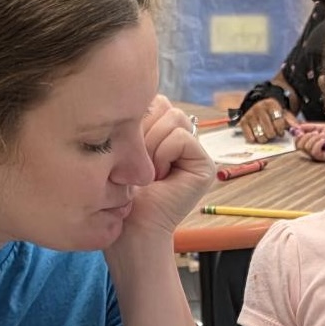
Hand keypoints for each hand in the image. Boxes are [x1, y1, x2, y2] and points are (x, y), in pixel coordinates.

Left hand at [115, 96, 214, 243]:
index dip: (134, 121)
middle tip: (136, 165)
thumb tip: (134, 94)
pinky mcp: (205, 165)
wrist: (131, 231)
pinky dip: (163, 154)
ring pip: (173, 117)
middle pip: (163, 105)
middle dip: (142, 131)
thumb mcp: (121, 148)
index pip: (152, 101)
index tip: (125, 154)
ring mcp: (196, 152)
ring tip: (147, 172)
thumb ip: (135, 121)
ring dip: (151, 145)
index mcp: (162, 134)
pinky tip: (159, 178)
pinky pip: (181, 137)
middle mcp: (182, 140)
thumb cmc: (119, 196)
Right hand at [242, 101, 290, 144]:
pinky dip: (254, 139)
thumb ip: (291, 120)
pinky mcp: (243, 122)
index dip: (281, 130)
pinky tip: (258, 136)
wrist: (257, 103)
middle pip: (269, 131)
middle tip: (273, 133)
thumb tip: (298, 129)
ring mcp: (250, 115)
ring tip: (266, 135)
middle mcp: (259, 108)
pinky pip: (249, 137)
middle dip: (273, 135)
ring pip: (260, 135)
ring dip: (265, 138)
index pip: (279, 122)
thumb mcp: (283, 112)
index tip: (281, 131)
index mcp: (271, 104)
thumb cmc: (272, 111)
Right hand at [293, 123, 324, 162]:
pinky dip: (318, 143)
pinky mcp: (323, 158)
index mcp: (310, 143)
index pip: (297, 143)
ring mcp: (317, 156)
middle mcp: (312, 151)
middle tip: (315, 132)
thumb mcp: (320, 127)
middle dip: (305, 136)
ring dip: (314, 138)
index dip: (297, 136)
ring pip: (306, 148)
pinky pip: (314, 152)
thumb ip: (308, 127)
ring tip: (323, 135)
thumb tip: (297, 126)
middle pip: (298, 146)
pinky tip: (324, 140)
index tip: (300, 130)